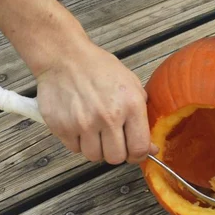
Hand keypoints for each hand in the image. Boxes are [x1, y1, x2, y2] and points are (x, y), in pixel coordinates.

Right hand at [32, 35, 157, 163]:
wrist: (64, 57)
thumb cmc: (99, 69)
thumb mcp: (131, 84)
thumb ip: (143, 117)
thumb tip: (151, 148)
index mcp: (130, 105)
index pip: (139, 148)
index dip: (138, 154)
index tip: (134, 151)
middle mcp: (108, 117)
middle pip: (116, 158)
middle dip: (116, 151)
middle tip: (112, 139)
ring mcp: (83, 123)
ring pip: (94, 156)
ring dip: (96, 148)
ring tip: (94, 129)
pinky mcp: (62, 127)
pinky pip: (74, 149)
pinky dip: (78, 142)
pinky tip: (79, 124)